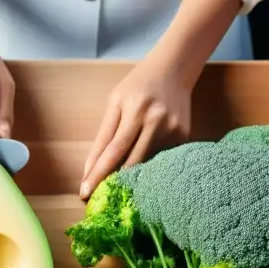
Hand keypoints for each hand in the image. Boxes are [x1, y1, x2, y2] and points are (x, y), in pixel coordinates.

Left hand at [80, 57, 191, 198]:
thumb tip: (91, 168)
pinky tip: (141, 175)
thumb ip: (104, 135)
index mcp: (135, 110)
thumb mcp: (115, 102)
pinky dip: (149, 168)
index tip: (84, 192)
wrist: (174, 69)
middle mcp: (156, 121)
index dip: (98, 173)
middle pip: (132, 162)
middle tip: (98, 198)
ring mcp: (173, 130)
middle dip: (113, 182)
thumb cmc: (138, 85)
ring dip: (131, 179)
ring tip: (117, 190)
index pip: (113, 150)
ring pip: (148, 164)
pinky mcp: (184, 137)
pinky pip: (162, 160)